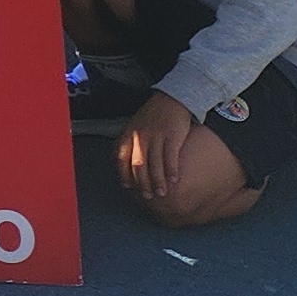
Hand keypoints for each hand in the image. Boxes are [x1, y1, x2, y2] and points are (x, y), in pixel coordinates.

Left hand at [117, 92, 199, 208]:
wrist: (172, 99)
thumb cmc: (153, 115)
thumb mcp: (135, 126)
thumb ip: (129, 142)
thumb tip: (123, 163)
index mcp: (128, 134)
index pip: (121, 158)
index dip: (124, 174)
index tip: (128, 187)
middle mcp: (140, 136)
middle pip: (138, 165)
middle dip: (142, 183)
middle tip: (147, 196)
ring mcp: (156, 136)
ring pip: (154, 164)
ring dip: (158, 181)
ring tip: (162, 193)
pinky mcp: (172, 136)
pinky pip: (170, 157)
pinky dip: (171, 171)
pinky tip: (174, 181)